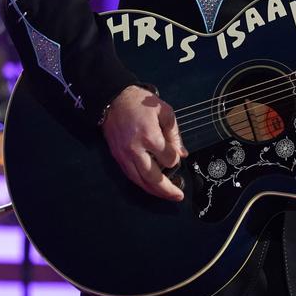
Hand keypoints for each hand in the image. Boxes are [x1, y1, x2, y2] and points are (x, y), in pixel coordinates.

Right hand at [101, 85, 187, 201]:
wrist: (113, 100)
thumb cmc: (141, 103)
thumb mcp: (164, 111)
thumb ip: (174, 133)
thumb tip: (182, 154)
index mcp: (150, 136)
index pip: (168, 159)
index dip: (175, 159)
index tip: (177, 156)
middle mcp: (136, 150)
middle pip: (153, 178)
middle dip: (168, 189)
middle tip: (179, 196)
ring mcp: (125, 156)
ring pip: (140, 181)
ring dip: (155, 192)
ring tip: (168, 196)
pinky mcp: (117, 158)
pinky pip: (131, 177)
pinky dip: (142, 185)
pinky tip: (151, 188)